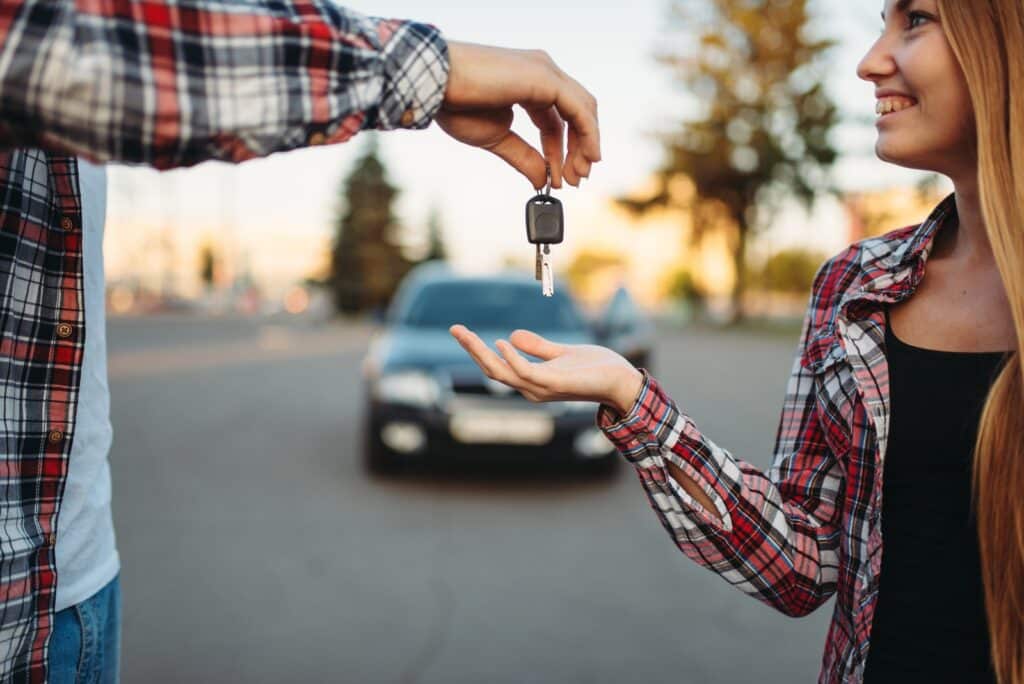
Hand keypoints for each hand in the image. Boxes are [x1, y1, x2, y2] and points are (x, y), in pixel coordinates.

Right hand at [437, 41, 600, 189]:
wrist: (436, 86)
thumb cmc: (456, 106)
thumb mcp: (497, 139)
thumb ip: (524, 158)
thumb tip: (542, 181)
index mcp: (529, 83)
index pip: (557, 120)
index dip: (561, 151)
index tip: (561, 179)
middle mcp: (542, 72)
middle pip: (576, 114)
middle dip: (579, 149)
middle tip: (576, 180)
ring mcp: (544, 71)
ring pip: (583, 109)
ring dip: (586, 145)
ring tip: (579, 175)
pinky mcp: (544, 76)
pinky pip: (579, 108)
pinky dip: (588, 133)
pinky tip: (588, 156)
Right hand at [449, 325, 642, 414]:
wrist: (622, 380)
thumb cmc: (597, 369)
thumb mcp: (562, 353)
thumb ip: (538, 347)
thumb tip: (511, 336)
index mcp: (532, 380)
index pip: (496, 365)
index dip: (477, 349)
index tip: (461, 331)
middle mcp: (532, 388)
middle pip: (492, 369)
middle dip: (471, 349)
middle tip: (454, 328)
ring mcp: (542, 388)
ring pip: (502, 372)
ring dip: (482, 352)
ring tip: (466, 333)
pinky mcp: (555, 384)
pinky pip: (526, 372)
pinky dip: (511, 358)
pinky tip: (501, 342)